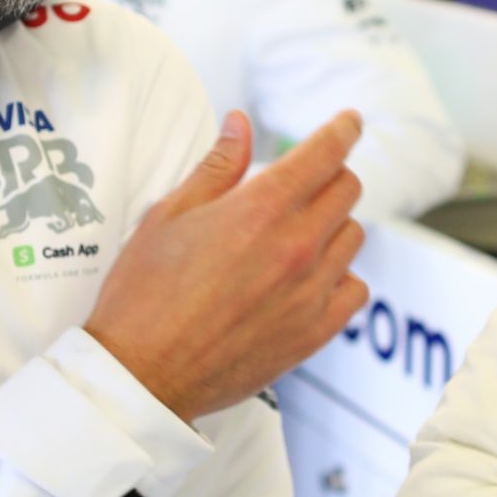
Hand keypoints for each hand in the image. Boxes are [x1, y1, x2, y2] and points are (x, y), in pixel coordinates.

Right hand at [87, 110, 367, 420]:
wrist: (142, 374)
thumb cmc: (144, 294)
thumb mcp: (169, 215)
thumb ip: (217, 166)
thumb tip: (241, 123)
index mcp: (260, 209)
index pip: (326, 153)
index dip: (342, 129)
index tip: (349, 122)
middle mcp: (296, 247)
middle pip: (347, 190)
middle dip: (329, 175)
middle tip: (302, 184)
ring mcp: (310, 293)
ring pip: (353, 237)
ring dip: (332, 225)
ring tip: (294, 235)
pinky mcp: (314, 333)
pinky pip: (355, 290)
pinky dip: (341, 277)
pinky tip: (311, 278)